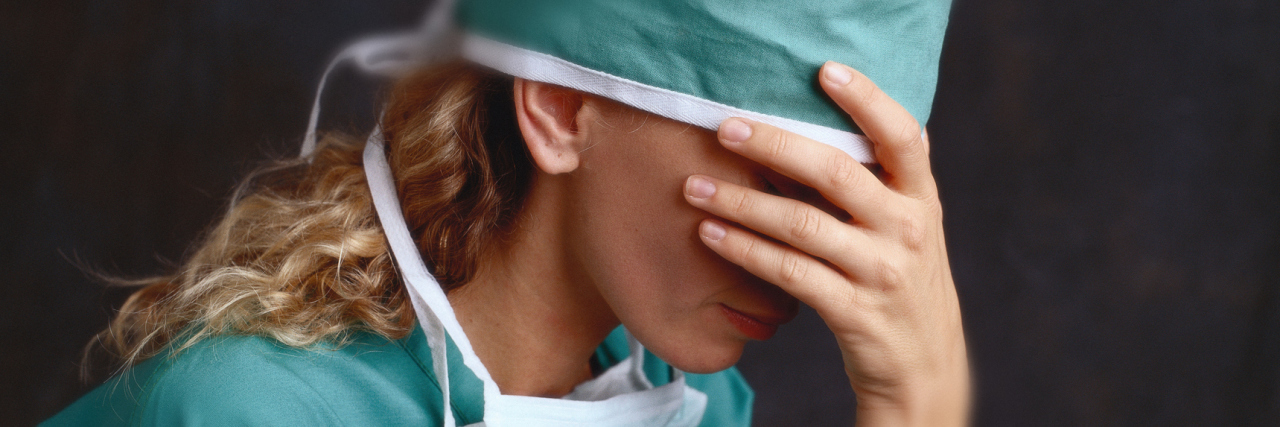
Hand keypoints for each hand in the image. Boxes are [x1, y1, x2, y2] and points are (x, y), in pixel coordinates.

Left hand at [683, 62, 969, 425]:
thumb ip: (878, 179)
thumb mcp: (907, 225)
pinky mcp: (853, 311)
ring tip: (695, 187)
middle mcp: (906, 228)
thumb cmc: (900, 278)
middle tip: (725, 129)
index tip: (825, 71)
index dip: (867, 100)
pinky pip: (789, 272)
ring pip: (802, 225)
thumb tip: (825, 121)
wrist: (923, 364)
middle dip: (774, 145)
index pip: (902, 136)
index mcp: (920, 197)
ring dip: (742, 201)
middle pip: (836, 173)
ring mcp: (881, 272)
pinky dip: (744, 250)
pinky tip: (710, 234)